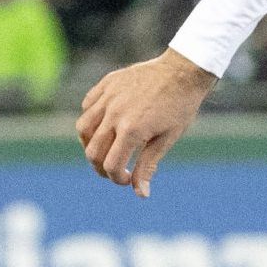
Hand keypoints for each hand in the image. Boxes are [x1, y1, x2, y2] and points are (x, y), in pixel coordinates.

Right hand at [77, 49, 216, 196]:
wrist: (183, 71)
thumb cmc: (179, 107)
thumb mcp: (166, 140)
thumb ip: (148, 166)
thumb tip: (140, 194)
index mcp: (132, 130)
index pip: (111, 166)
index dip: (117, 179)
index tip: (127, 180)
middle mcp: (115, 114)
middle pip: (93, 151)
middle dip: (101, 167)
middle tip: (113, 170)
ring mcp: (108, 97)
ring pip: (83, 128)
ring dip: (90, 144)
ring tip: (104, 149)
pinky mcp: (107, 83)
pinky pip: (88, 105)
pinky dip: (91, 119)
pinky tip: (103, 125)